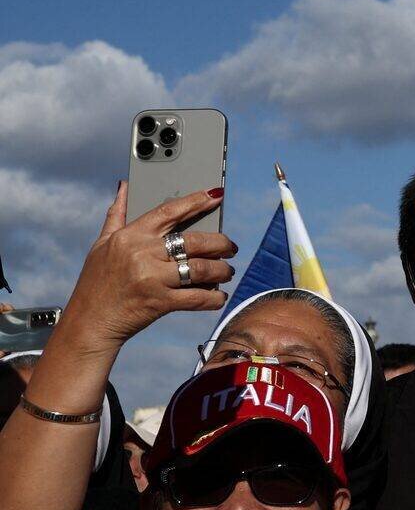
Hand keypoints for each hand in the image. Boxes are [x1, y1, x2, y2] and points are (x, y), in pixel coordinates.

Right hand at [57, 184, 236, 350]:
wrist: (89, 323)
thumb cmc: (96, 283)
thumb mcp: (101, 245)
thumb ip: (117, 215)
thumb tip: (125, 186)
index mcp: (129, 236)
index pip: (169, 211)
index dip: (196, 201)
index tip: (216, 194)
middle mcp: (141, 253)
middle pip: (195, 240)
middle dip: (221, 243)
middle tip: (230, 247)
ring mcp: (151, 278)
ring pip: (202, 268)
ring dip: (222, 270)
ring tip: (227, 271)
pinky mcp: (160, 302)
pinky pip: (198, 297)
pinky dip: (214, 297)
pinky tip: (219, 296)